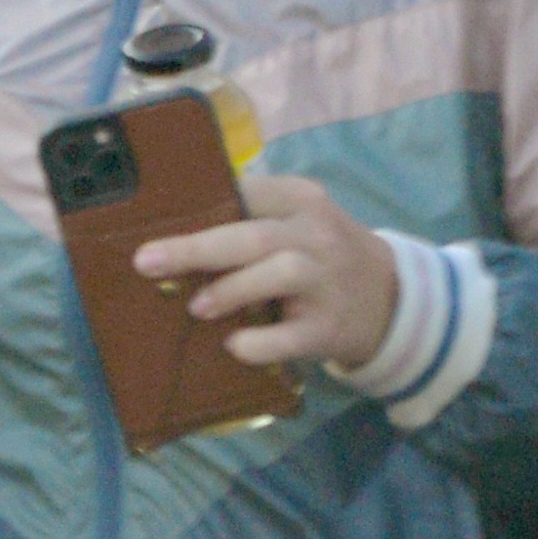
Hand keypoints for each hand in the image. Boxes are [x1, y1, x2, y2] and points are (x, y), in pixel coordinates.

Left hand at [132, 172, 396, 371]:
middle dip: (196, 248)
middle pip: (254, 235)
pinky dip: (258, 342)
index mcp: (302, 200)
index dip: (202, 206)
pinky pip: (291, 335)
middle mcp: (318, 234)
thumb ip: (252, 217)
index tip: (153, 220)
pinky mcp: (329, 327)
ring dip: (232, 289)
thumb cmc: (321, 255)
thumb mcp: (300, 220)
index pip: (247, 193)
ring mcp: (327, 281)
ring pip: (279, 273)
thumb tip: (174, 229)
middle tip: (148, 261)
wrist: (389, 298)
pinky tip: (234, 345)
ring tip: (196, 306)